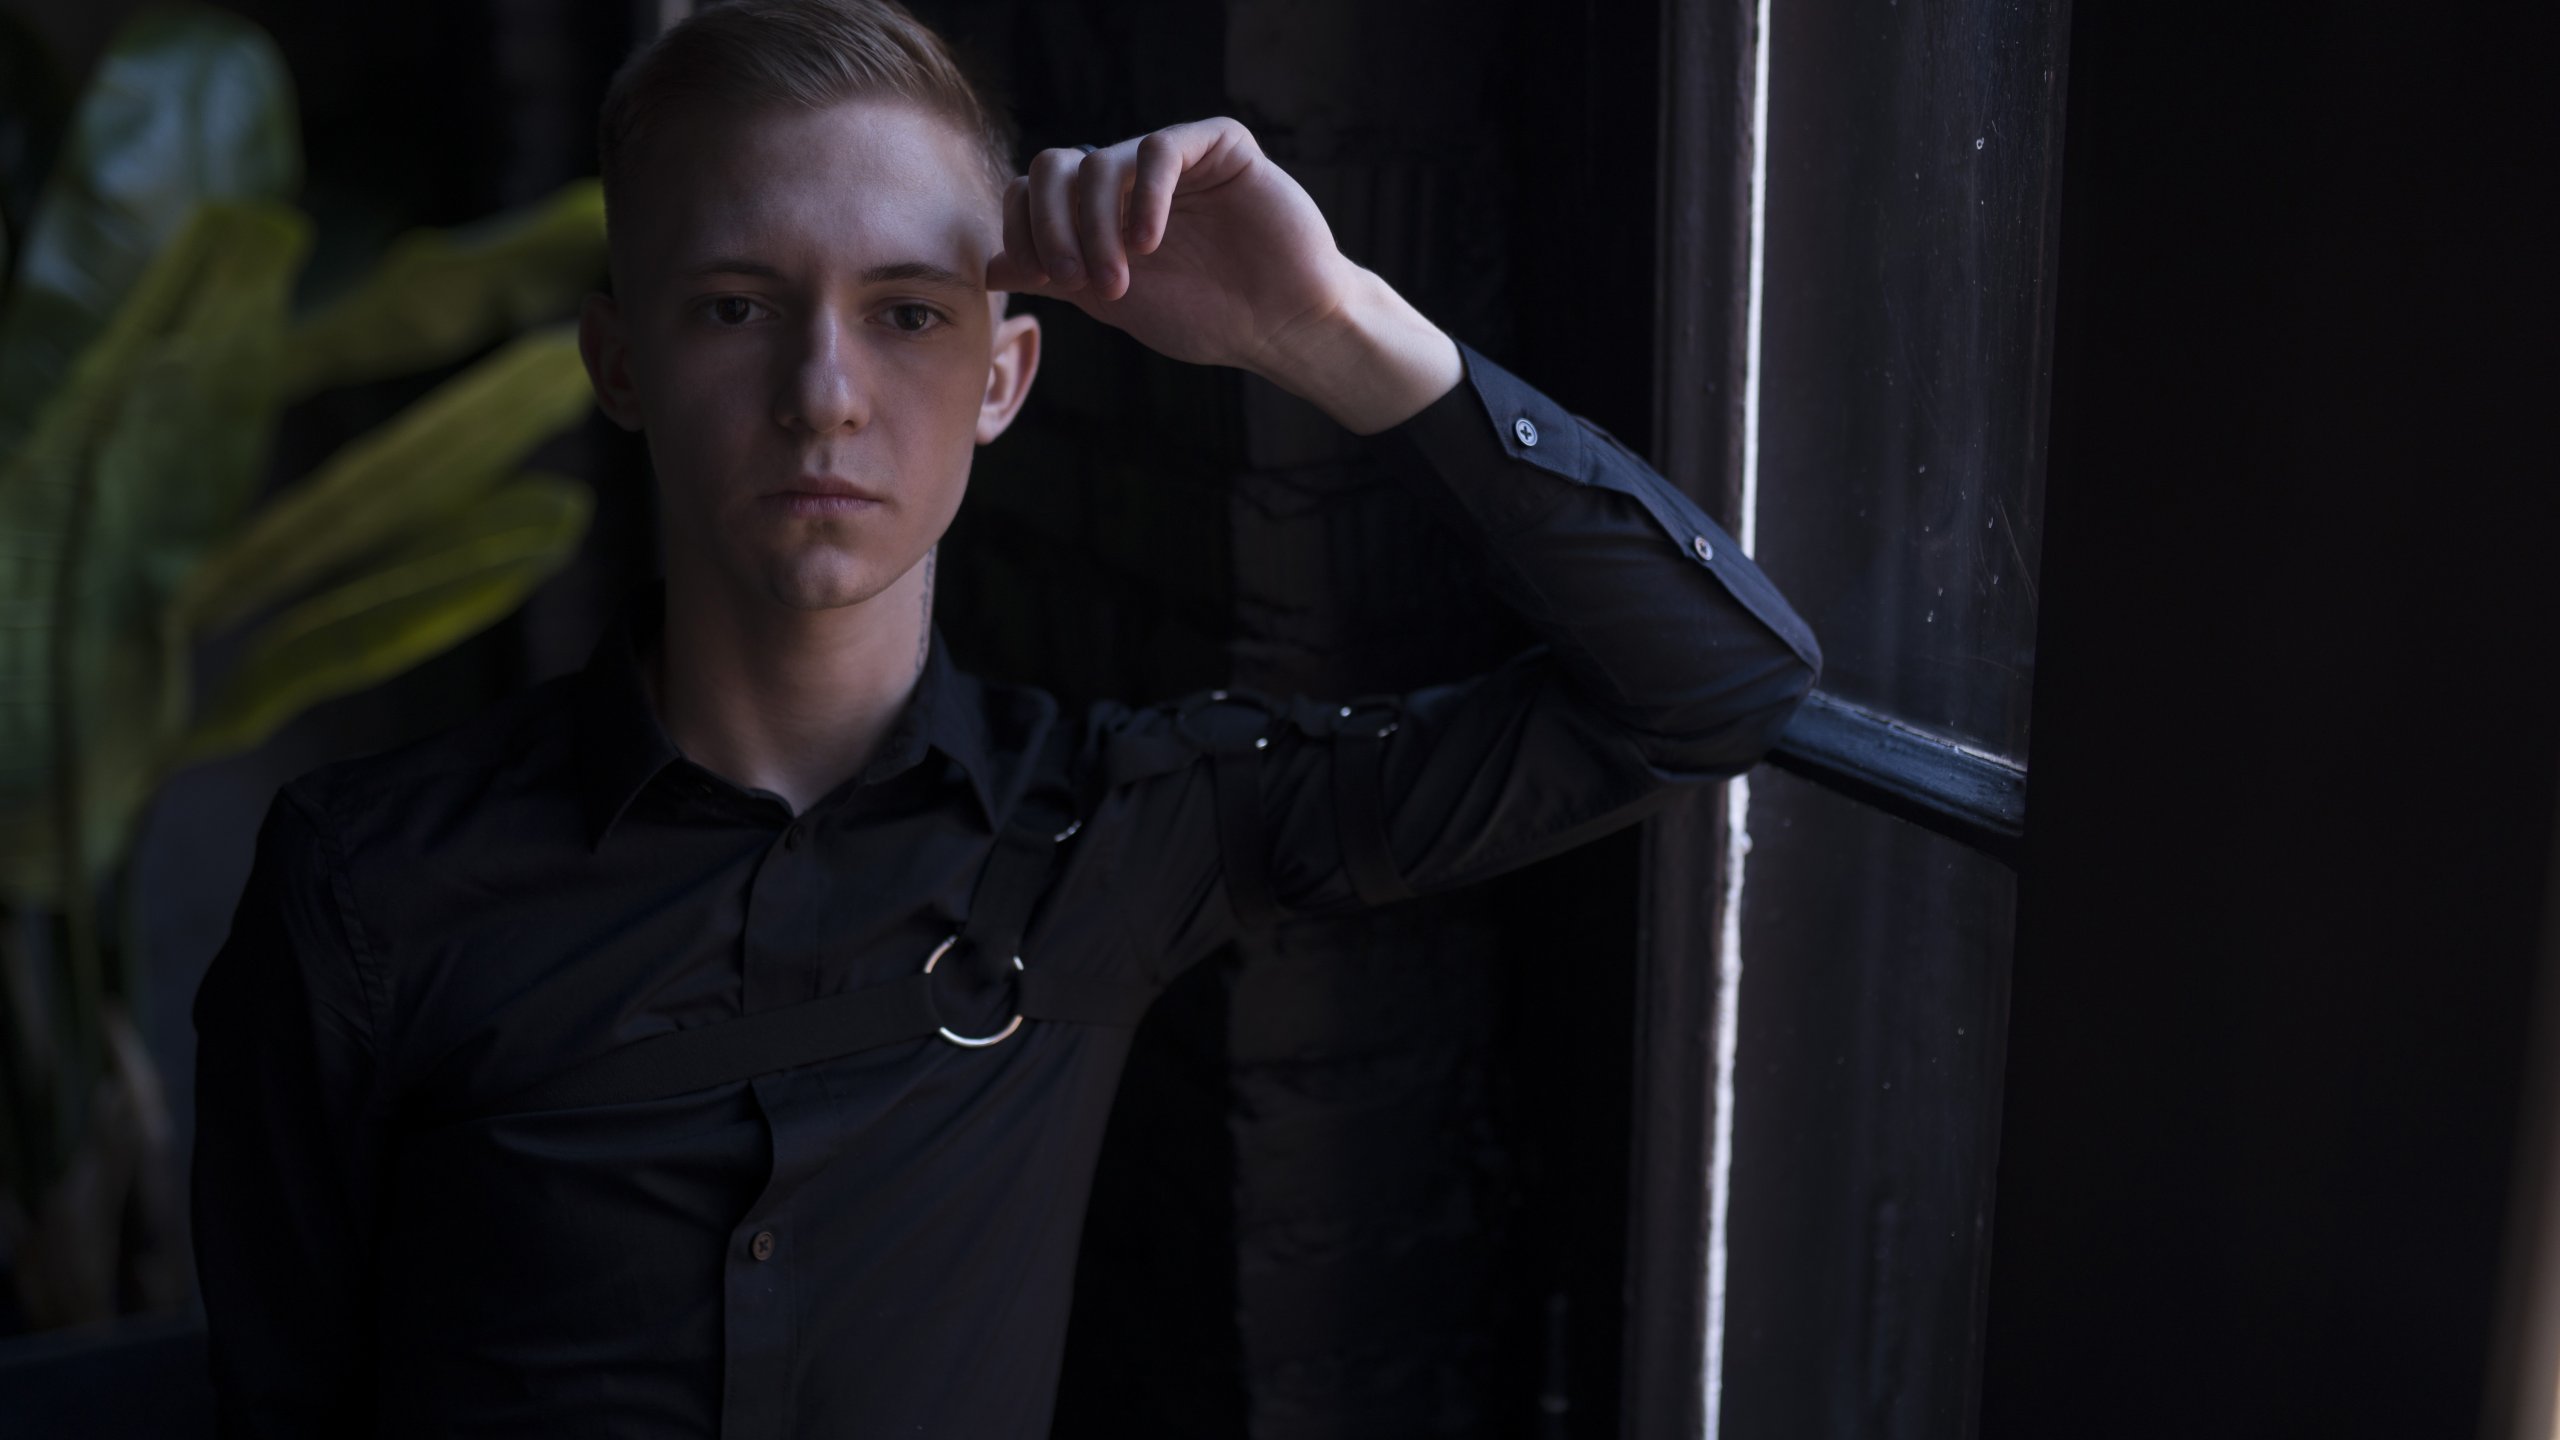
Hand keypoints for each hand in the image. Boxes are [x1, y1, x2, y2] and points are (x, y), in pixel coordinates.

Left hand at [985, 117, 1461, 433]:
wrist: (1282, 326)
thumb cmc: (1207, 318)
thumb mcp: (1113, 302)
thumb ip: (1055, 276)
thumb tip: (989, 266)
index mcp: (1102, 208)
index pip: (1034, 189)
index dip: (1022, 228)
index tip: (1038, 277)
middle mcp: (1131, 177)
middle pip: (1054, 165)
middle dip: (1050, 225)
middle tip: (1073, 278)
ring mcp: (1174, 159)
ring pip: (1100, 161)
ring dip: (1094, 227)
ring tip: (1118, 281)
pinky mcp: (1219, 146)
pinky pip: (1160, 148)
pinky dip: (1145, 196)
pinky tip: (1149, 243)